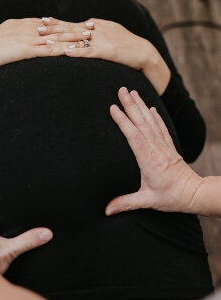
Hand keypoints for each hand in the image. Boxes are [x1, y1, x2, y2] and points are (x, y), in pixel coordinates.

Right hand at [0, 17, 89, 68]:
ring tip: (88, 38)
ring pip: (56, 38)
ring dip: (73, 38)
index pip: (52, 23)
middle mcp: (31, 29)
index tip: (80, 24)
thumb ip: (22, 30)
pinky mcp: (27, 51)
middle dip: (76, 28)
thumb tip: (33, 31)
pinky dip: (61, 50)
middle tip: (92, 28)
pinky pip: (48, 51)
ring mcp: (30, 39)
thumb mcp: (9, 31)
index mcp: (27, 24)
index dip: (67, 24)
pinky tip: (72, 51)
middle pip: (58, 28)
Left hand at [41, 17, 169, 94]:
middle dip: (53, 30)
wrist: (144, 53)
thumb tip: (85, 26)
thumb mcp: (111, 33)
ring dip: (60, 40)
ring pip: (76, 40)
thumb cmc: (127, 45)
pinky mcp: (106, 51)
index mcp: (96, 26)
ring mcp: (101, 40)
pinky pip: (88, 52)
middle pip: (70, 29)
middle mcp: (96, 30)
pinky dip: (76, 52)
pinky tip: (65, 53)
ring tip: (44, 41)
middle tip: (37, 28)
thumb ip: (97, 29)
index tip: (43, 22)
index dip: (57, 23)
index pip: (72, 23)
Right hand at [105, 87, 202, 214]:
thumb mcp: (147, 201)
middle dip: (131, 104)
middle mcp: (156, 149)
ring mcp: (164, 146)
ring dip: (141, 105)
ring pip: (151, 121)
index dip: (123, 121)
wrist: (194, 194)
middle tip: (121, 89)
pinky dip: (155, 116)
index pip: (133, 135)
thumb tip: (106, 210)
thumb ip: (126, 203)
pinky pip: (161, 127)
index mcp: (148, 160)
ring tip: (133, 92)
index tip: (113, 108)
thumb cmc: (171, 197)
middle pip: (142, 122)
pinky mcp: (169, 147)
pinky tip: (151, 108)